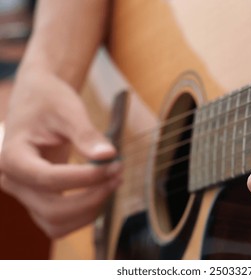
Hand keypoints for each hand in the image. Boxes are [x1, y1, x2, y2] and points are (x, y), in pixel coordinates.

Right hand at [0, 70, 122, 237]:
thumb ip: (86, 135)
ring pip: (56, 223)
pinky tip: (102, 190)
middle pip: (52, 210)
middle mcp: (12, 181)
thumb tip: (108, 156)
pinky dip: (84, 213)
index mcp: (12, 156)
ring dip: (89, 210)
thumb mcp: (68, 110)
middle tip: (118, 174)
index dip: (86, 177)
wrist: (38, 100)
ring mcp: (24, 193)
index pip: (49, 179)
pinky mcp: (38, 198)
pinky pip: (59, 221)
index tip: (114, 165)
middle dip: (91, 197)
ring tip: (113, 182)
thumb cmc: (49, 100)